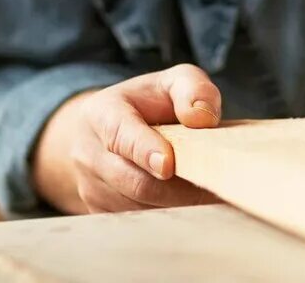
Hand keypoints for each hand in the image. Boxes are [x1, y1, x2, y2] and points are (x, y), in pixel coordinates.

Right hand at [32, 64, 222, 213]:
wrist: (108, 130)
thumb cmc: (147, 104)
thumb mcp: (172, 82)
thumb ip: (193, 89)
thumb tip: (203, 118)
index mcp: (102, 114)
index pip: (121, 136)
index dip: (145, 152)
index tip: (168, 166)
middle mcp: (89, 153)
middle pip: (134, 181)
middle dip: (177, 188)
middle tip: (215, 185)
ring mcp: (91, 187)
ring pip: (140, 207)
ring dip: (176, 203)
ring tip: (205, 189)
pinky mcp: (101, 212)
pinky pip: (138, 221)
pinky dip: (167, 214)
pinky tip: (186, 200)